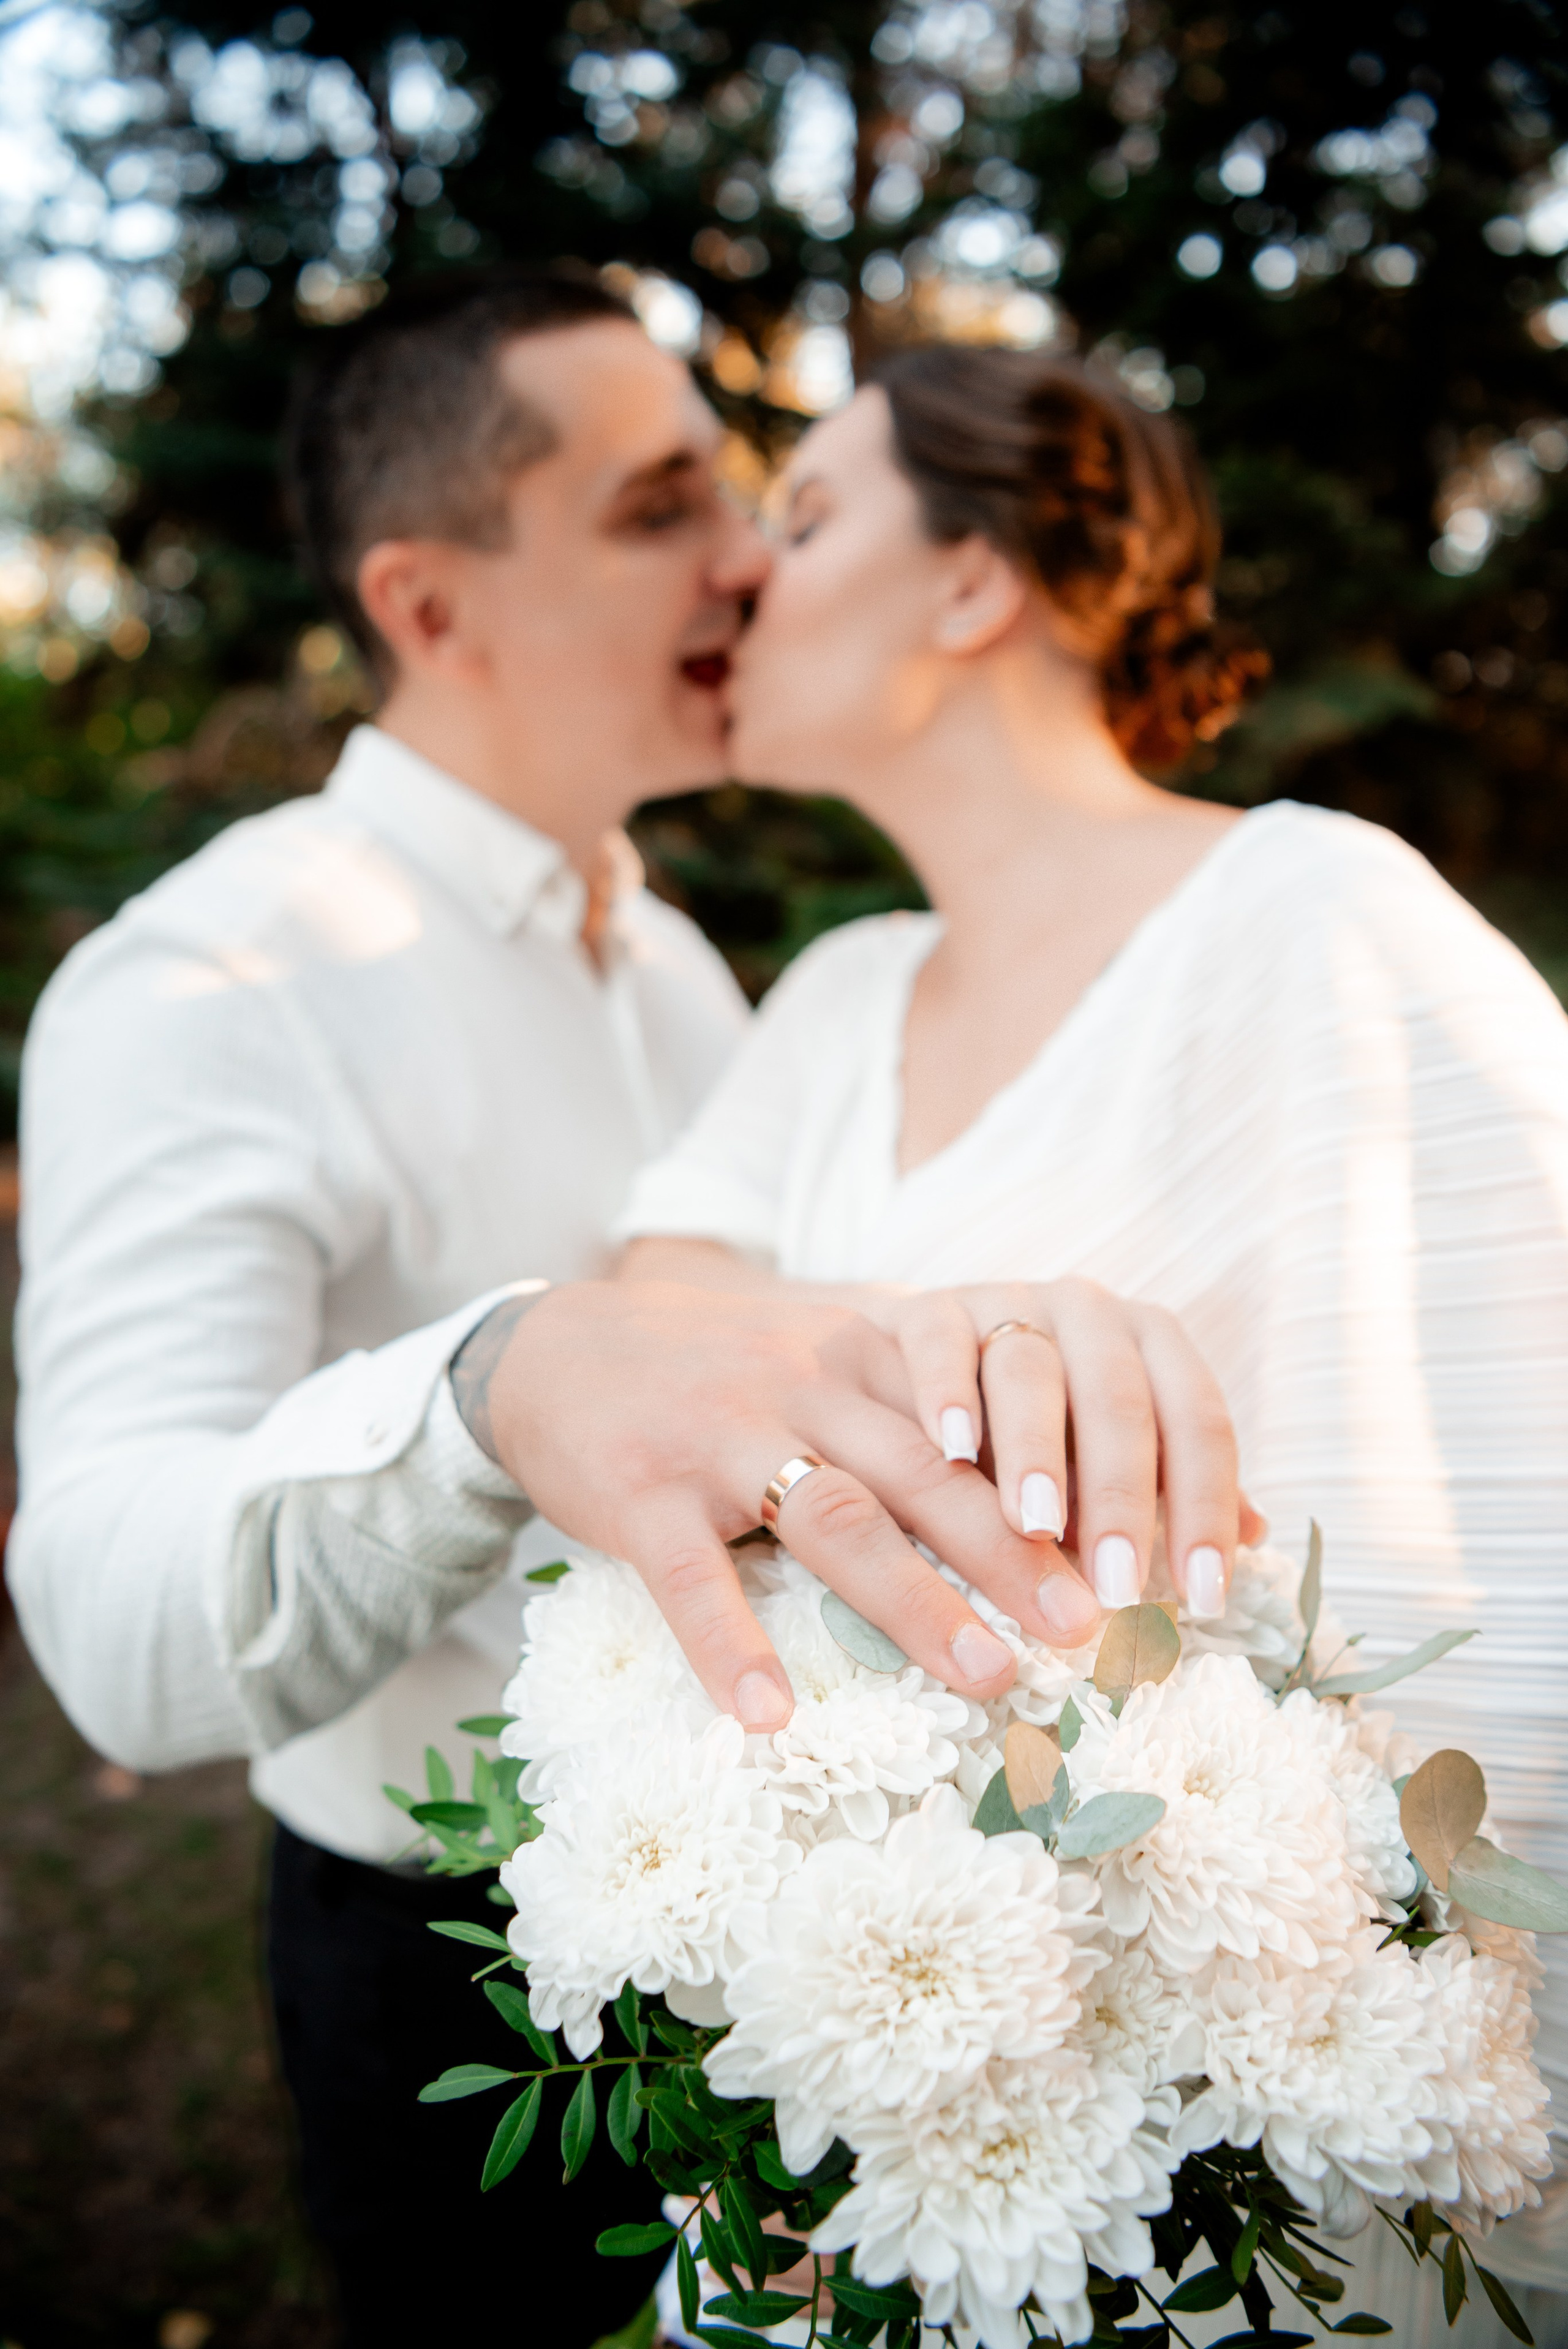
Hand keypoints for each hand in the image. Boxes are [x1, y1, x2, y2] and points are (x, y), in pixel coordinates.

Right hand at [453, 1280, 1109, 1729]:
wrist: (555, 1347)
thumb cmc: (717, 1372)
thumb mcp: (825, 1360)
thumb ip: (922, 1409)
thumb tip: (1054, 1491)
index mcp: (860, 1355)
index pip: (978, 1418)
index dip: (1056, 1486)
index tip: (1128, 1554)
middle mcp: (803, 1384)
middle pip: (926, 1471)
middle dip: (1015, 1553)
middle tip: (1090, 1628)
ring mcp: (719, 1436)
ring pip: (834, 1517)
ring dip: (913, 1602)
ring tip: (984, 1678)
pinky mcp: (640, 1490)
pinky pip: (690, 1577)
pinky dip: (731, 1646)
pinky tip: (767, 1715)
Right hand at [862, 1278, 1262, 1616]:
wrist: (936, 1347)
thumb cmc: (1048, 1416)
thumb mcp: (1117, 1447)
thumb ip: (1175, 1484)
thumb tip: (1256, 1535)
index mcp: (1152, 1343)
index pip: (1197, 1423)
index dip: (1207, 1511)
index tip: (1203, 1599)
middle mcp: (1090, 1313)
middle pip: (1119, 1398)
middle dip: (1122, 1496)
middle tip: (1117, 1585)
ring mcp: (1009, 1302)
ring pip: (1029, 1368)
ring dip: (1036, 1450)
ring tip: (1036, 1527)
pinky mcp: (933, 1307)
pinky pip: (942, 1339)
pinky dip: (947, 1390)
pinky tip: (951, 1450)